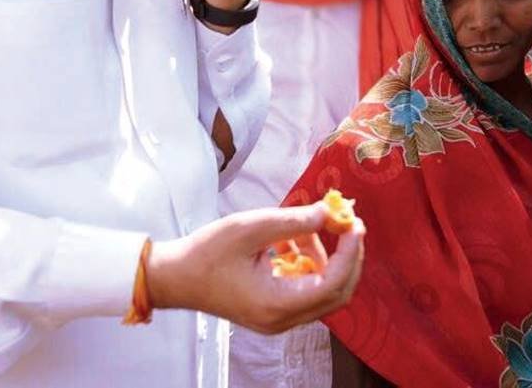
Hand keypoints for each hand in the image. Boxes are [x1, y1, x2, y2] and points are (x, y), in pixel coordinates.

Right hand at [147, 202, 364, 334]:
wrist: (176, 277)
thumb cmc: (208, 252)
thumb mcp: (251, 228)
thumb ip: (293, 221)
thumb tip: (328, 212)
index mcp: (278, 304)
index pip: (332, 284)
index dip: (350, 254)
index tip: (355, 224)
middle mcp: (283, 319)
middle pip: (335, 293)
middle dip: (346, 256)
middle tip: (349, 223)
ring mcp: (278, 318)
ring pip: (320, 289)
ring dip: (322, 254)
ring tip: (306, 222)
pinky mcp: (271, 309)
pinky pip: (303, 288)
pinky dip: (305, 263)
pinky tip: (289, 239)